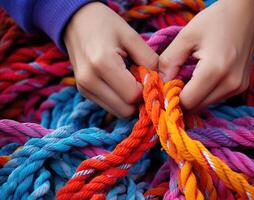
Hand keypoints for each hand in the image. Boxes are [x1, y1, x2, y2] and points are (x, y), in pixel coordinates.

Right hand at [64, 2, 157, 116]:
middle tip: (142, 81)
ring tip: (131, 80)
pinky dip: (120, 100)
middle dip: (139, 99)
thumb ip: (149, 61)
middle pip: (125, 110)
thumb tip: (161, 83)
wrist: (76, 21)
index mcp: (102, 63)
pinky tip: (120, 83)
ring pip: (118, 112)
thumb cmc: (106, 24)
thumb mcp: (131, 36)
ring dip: (130, 102)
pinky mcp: (83, 92)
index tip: (150, 77)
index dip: (147, 90)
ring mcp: (84, 89)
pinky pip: (110, 107)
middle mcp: (89, 81)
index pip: (133, 95)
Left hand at [159, 0, 253, 109]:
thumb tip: (160, 83)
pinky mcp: (242, 87)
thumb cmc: (215, 20)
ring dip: (193, 97)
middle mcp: (230, 84)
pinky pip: (216, 98)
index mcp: (214, 70)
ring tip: (188, 78)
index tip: (164, 87)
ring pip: (206, 105)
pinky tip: (201, 78)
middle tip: (173, 82)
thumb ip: (169, 62)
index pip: (187, 102)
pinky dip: (204, 93)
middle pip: (197, 107)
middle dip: (181, 98)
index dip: (172, 97)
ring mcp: (238, 87)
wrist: (247, 13)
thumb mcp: (186, 36)